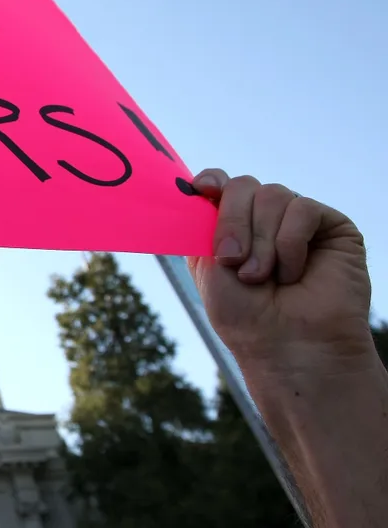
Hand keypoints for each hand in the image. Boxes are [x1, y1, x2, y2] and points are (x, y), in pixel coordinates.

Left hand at [187, 169, 372, 374]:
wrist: (289, 347)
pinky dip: (290, 242)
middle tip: (232, 261)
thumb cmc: (245, 316)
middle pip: (243, 186)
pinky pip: (303, 209)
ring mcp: (297, 222)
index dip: (212, 180)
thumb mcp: (208, 267)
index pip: (221, 185)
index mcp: (231, 227)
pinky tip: (292, 272)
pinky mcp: (331, 227)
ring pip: (272, 195)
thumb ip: (203, 226)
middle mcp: (264, 221)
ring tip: (262, 277)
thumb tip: (195, 187)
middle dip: (232, 222)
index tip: (202, 188)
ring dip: (261, 240)